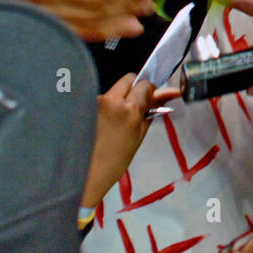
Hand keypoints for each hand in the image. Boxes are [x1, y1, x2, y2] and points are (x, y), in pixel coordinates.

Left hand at [82, 73, 180, 206]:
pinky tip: (106, 122)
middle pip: (129, 79)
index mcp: (129, 108)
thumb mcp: (139, 135)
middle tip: (137, 105)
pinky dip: (109, 105)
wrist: (86, 173)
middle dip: (136, 88)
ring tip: (119, 119)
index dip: (151, 91)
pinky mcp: (84, 104)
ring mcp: (96, 101)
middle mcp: (111, 99)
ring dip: (121, 97)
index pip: (145, 83)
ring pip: (115, 89)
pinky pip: (104, 99)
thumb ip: (152, 110)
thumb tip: (168, 93)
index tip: (152, 101)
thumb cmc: (116, 160)